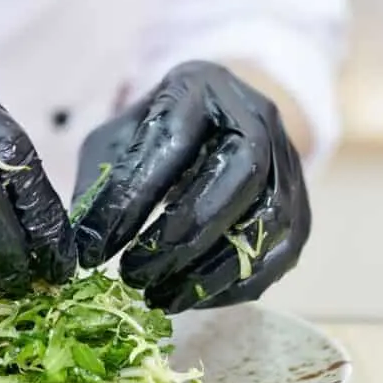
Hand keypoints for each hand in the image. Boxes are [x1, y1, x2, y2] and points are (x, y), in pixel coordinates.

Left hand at [72, 61, 310, 312]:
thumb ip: (100, 184)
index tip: (96, 249)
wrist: (220, 120)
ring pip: (269, 216)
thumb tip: (80, 245)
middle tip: (133, 276)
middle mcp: (256, 114)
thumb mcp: (117, 140)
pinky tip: (195, 296)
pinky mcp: (302, 200)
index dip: (133, 199)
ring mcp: (288, 157)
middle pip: (240, 173)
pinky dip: (239, 282)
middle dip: (183, 235)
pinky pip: (284, 248)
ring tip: (160, 296)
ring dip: (212, 268)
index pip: (172, 140)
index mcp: (200, 85)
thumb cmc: (156, 132)